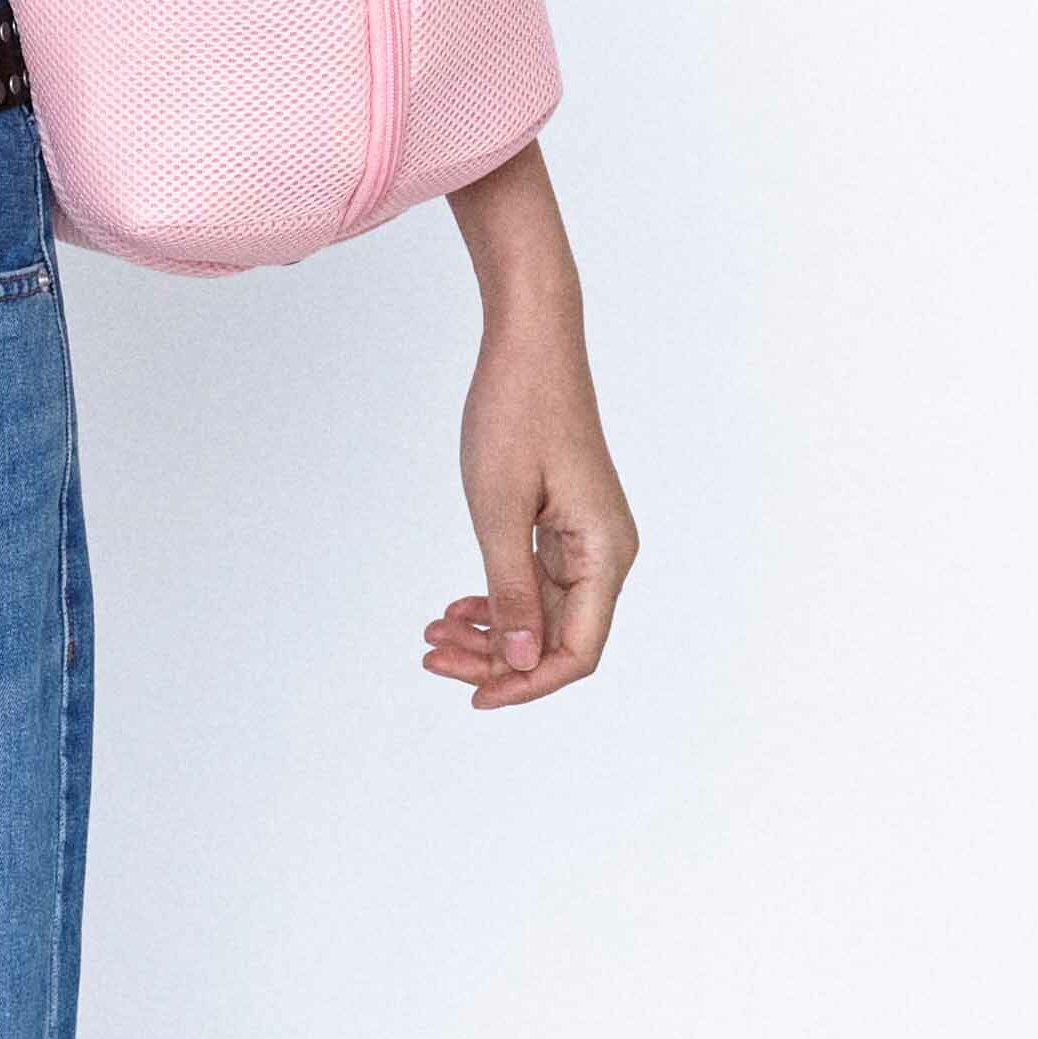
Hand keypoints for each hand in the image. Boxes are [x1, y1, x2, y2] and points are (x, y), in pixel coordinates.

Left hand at [421, 294, 638, 712]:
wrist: (531, 342)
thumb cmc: (518, 413)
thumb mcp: (499, 508)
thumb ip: (510, 589)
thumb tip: (520, 659)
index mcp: (606, 553)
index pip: (578, 651)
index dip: (528, 683)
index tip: (474, 696)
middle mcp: (606, 553)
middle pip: (556, 638)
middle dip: (496, 659)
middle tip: (431, 656)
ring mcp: (586, 539)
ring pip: (540, 612)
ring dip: (489, 630)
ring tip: (432, 632)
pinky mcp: (564, 523)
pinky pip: (535, 581)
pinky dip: (496, 597)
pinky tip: (456, 606)